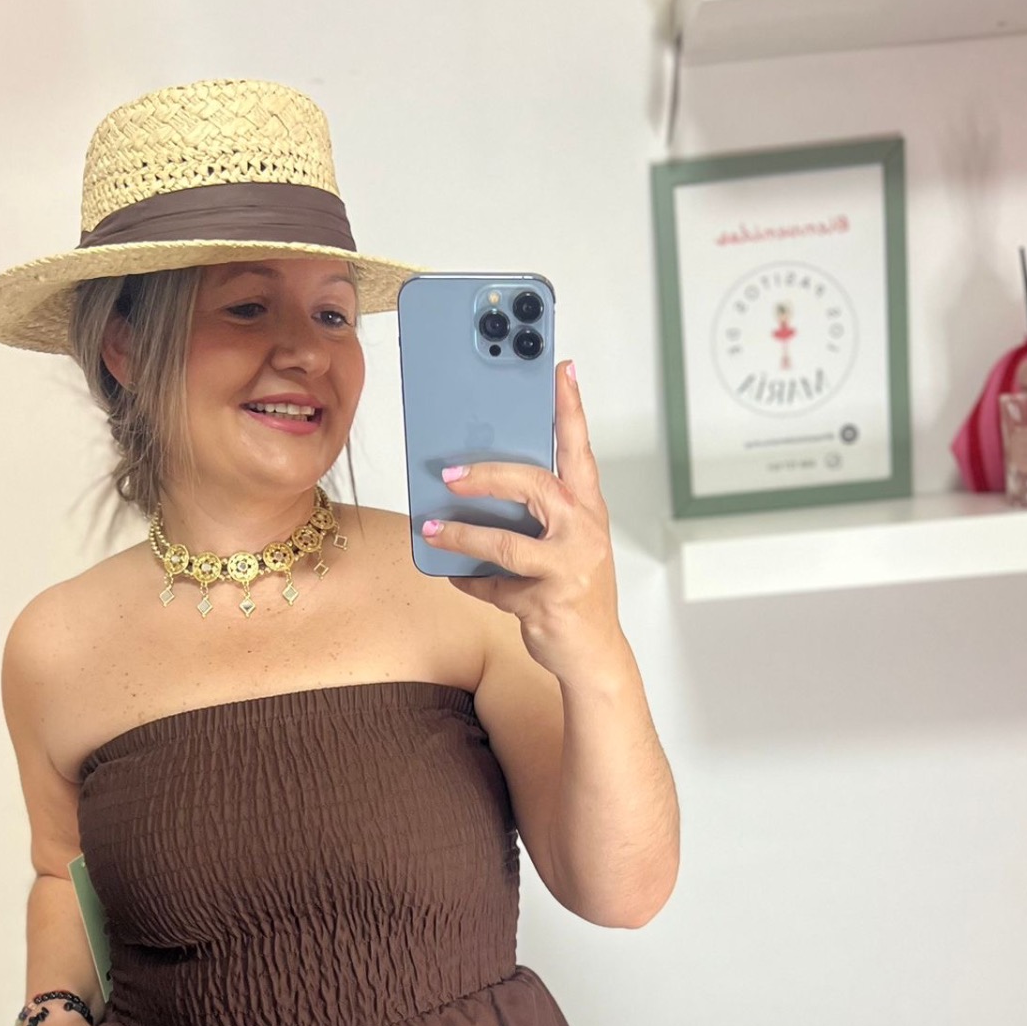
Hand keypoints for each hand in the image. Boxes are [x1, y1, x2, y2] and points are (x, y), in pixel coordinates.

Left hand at [421, 360, 625, 682]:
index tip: (561, 370)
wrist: (595, 655)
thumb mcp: (567, 546)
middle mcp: (583, 532)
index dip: (570, 409)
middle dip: (488, 476)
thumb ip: (537, 518)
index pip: (579, 450)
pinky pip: (494, 587)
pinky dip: (470, 582)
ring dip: (462, 535)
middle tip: (452, 475)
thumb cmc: (577, 594)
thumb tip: (478, 487)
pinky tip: (453, 575)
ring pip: (506, 542)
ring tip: (431, 528)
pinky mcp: (547, 602)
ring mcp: (568, 568)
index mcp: (588, 511)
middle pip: (534, 486)